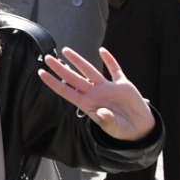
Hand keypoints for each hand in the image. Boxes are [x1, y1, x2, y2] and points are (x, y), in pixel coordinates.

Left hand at [38, 47, 155, 140]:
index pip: (66, 91)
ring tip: (66, 50)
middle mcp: (95, 93)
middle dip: (60, 68)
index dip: (53, 82)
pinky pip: (114, 69)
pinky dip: (109, 60)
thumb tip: (102, 112)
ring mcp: (108, 88)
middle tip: (47, 57)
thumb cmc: (121, 129)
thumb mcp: (113, 127)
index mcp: (88, 104)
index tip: (41, 72)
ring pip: (90, 70)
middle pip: (73, 78)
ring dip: (78, 60)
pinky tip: (102, 50)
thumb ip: (106, 120)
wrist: (139, 128)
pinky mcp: (123, 85)